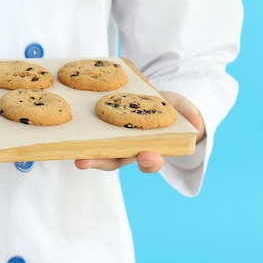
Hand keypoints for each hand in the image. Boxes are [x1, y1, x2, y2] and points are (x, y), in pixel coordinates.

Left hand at [74, 90, 205, 172]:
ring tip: (75, 157)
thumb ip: (189, 113)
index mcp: (150, 147)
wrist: (153, 99)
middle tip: (85, 163)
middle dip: (101, 163)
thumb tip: (197, 123)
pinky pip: (87, 135)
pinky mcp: (99, 128)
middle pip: (113, 160)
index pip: (149, 160)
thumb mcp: (182, 108)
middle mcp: (127, 148)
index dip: (148, 161)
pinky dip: (78, 137)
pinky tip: (66, 132)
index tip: (148, 157)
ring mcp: (111, 140)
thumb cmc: (170, 109)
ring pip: (97, 151)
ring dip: (86, 156)